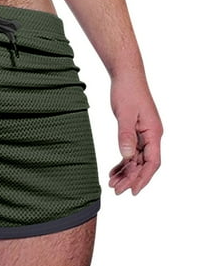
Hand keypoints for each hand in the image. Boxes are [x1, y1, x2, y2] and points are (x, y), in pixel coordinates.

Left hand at [109, 74, 162, 194]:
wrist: (126, 75)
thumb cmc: (127, 91)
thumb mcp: (125, 113)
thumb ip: (125, 135)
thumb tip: (127, 156)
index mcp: (154, 132)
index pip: (152, 162)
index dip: (143, 178)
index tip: (133, 190)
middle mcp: (152, 135)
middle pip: (143, 163)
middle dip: (131, 178)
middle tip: (116, 190)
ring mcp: (144, 133)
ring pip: (136, 159)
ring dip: (125, 171)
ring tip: (112, 183)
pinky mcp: (135, 130)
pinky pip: (131, 151)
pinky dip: (123, 161)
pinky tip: (113, 171)